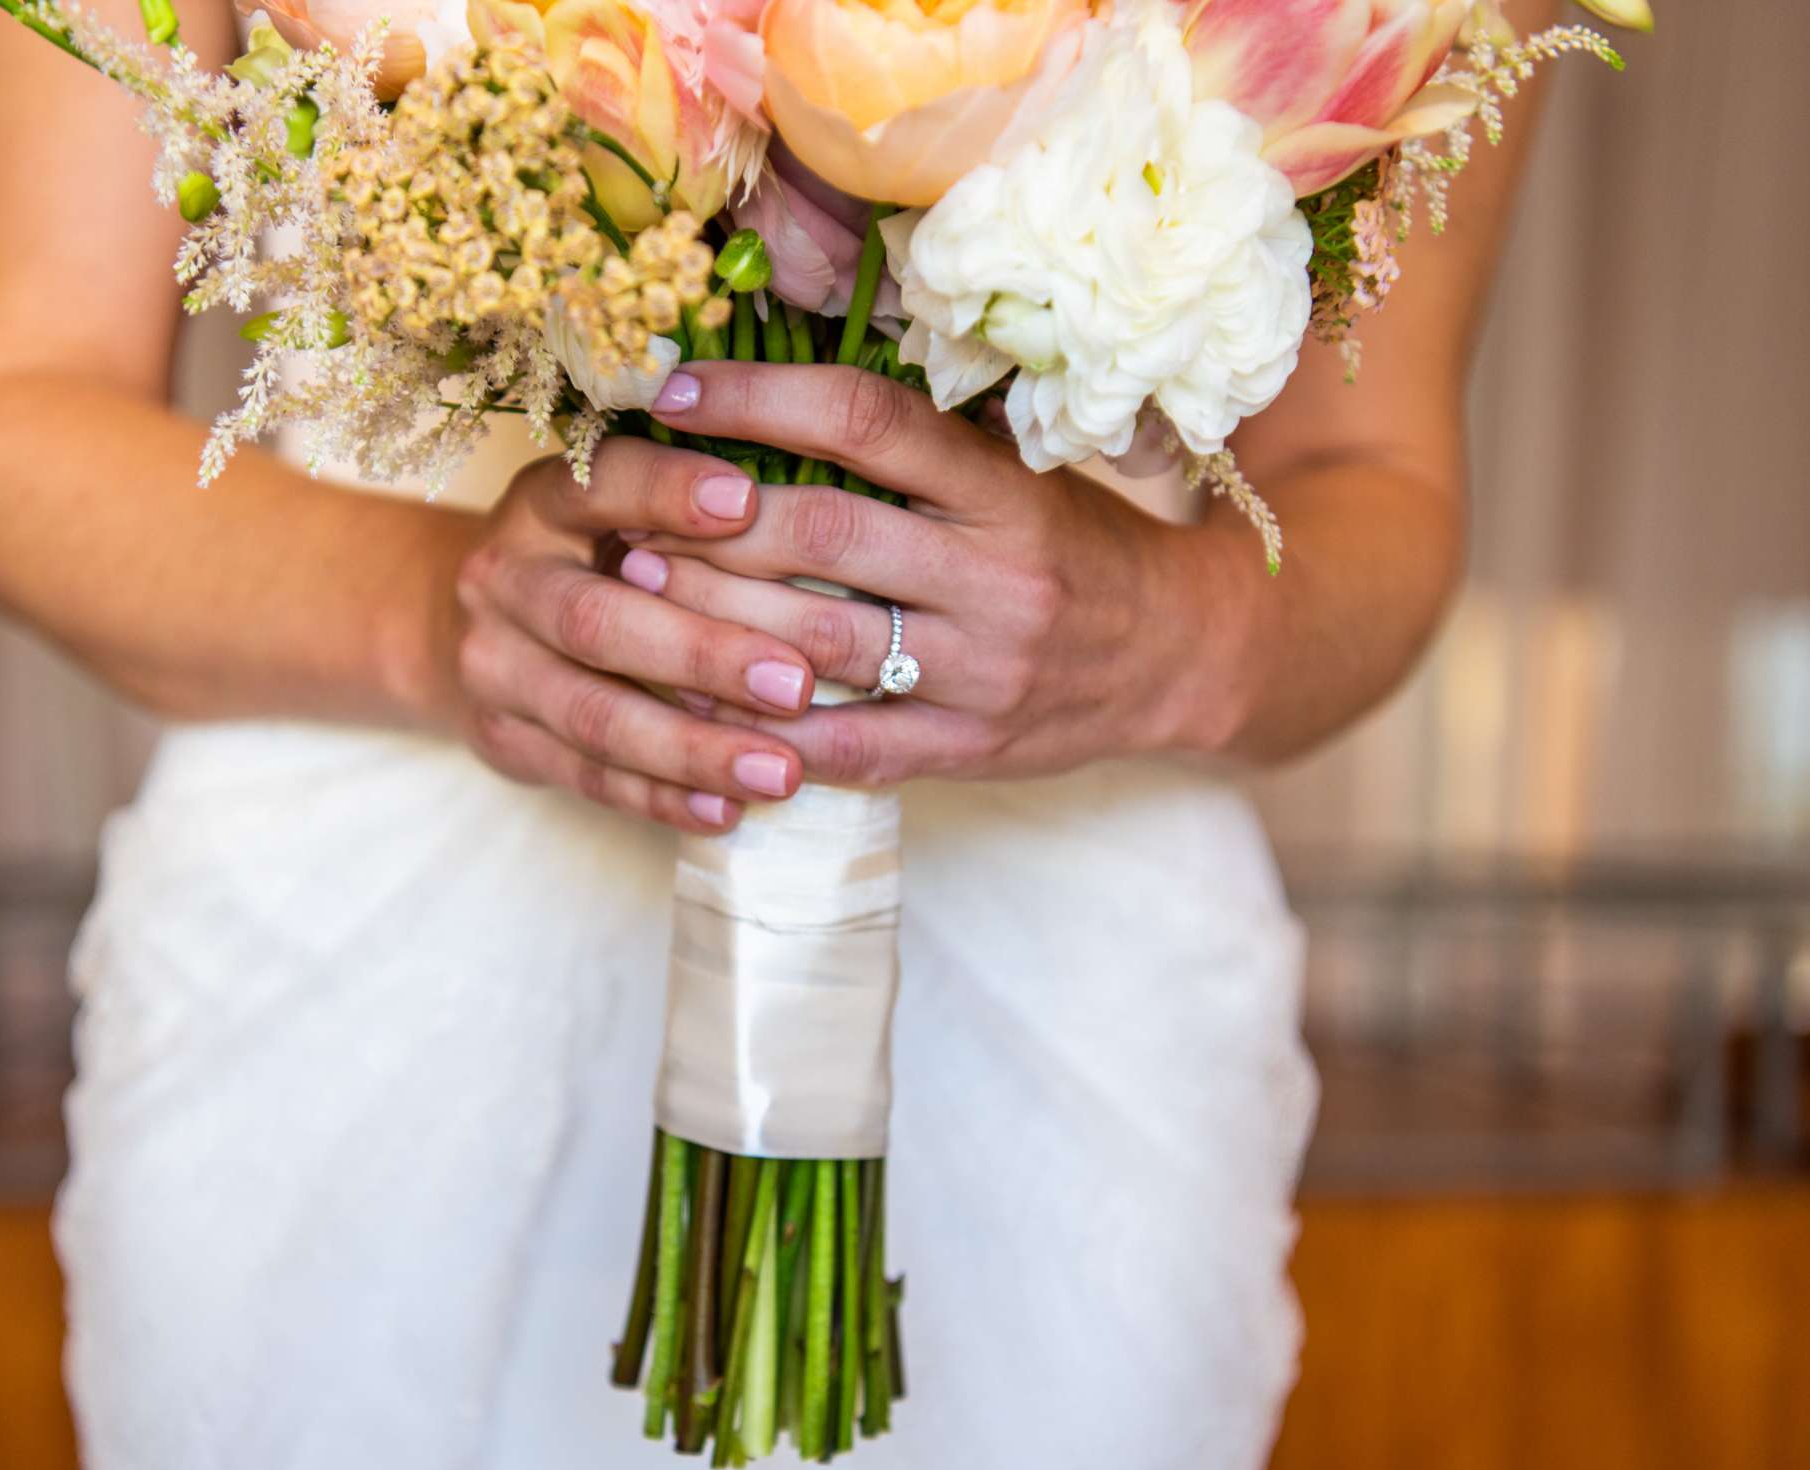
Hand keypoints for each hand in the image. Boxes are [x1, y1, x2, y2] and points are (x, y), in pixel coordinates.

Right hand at [450, 442, 825, 831]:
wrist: (484, 623)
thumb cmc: (596, 552)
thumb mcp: (625, 505)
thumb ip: (690, 506)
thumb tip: (813, 511)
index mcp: (542, 501)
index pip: (598, 484)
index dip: (666, 491)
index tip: (747, 501)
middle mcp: (506, 577)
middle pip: (596, 620)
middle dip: (702, 654)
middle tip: (797, 684)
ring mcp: (495, 665)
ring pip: (594, 715)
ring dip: (693, 749)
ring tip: (781, 772)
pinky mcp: (502, 738)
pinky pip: (588, 778)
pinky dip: (662, 798)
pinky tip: (728, 811)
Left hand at [620, 364, 1259, 787]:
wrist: (1182, 656)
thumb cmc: (1074, 545)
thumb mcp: (1019, 471)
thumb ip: (918, 443)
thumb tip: (770, 380)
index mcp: (1005, 490)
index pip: (869, 423)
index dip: (761, 399)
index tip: (676, 391)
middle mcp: (996, 576)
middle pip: (825, 535)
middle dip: (711, 520)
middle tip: (627, 507)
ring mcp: (982, 671)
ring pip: (819, 642)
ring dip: (713, 616)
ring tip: (638, 591)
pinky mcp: (967, 750)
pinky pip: (846, 743)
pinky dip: (762, 725)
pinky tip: (694, 699)